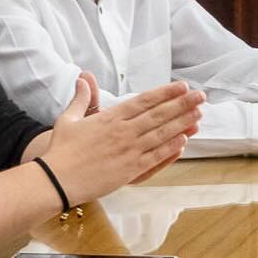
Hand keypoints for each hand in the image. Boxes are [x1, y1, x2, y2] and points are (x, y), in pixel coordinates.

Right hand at [44, 76, 204, 202]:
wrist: (56, 180)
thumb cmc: (60, 150)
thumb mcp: (69, 119)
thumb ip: (81, 98)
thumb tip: (83, 77)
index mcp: (110, 118)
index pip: (144, 101)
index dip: (165, 93)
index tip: (181, 86)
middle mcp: (123, 133)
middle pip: (158, 115)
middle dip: (182, 104)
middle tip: (201, 96)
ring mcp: (128, 152)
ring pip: (161, 135)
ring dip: (182, 123)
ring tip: (199, 114)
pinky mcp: (130, 171)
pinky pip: (155, 158)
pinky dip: (171, 149)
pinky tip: (184, 140)